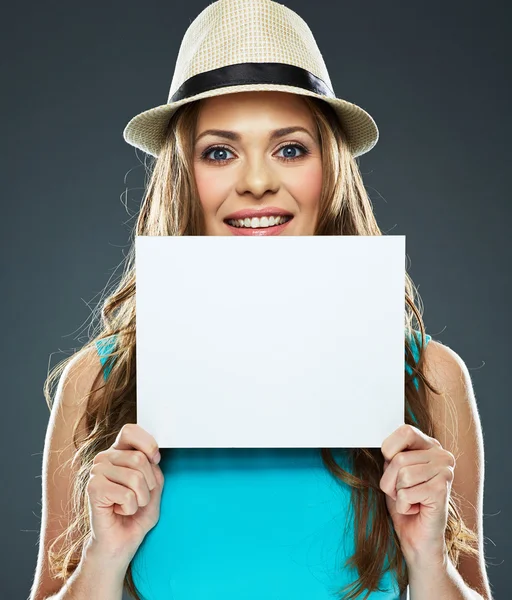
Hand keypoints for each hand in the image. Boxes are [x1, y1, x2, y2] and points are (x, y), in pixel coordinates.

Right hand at [85, 423, 164, 563]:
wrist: (120, 544)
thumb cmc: (135, 516)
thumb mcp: (154, 487)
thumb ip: (154, 468)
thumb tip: (152, 456)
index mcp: (118, 453)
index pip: (130, 431)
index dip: (148, 444)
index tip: (155, 461)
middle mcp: (104, 459)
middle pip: (139, 458)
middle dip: (149, 484)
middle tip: (139, 497)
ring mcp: (96, 472)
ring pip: (135, 477)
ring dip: (141, 498)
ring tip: (130, 506)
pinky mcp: (93, 489)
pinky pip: (126, 494)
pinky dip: (131, 507)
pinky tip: (119, 511)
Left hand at [379, 424, 455, 563]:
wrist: (418, 538)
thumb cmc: (405, 503)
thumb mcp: (393, 472)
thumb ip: (391, 455)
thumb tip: (383, 445)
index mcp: (430, 446)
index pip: (405, 431)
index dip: (389, 449)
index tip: (391, 465)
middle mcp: (442, 456)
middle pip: (399, 458)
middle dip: (390, 480)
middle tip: (401, 492)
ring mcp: (445, 472)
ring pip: (403, 474)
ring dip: (398, 493)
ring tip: (410, 500)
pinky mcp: (442, 491)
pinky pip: (406, 493)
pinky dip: (404, 505)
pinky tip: (416, 509)